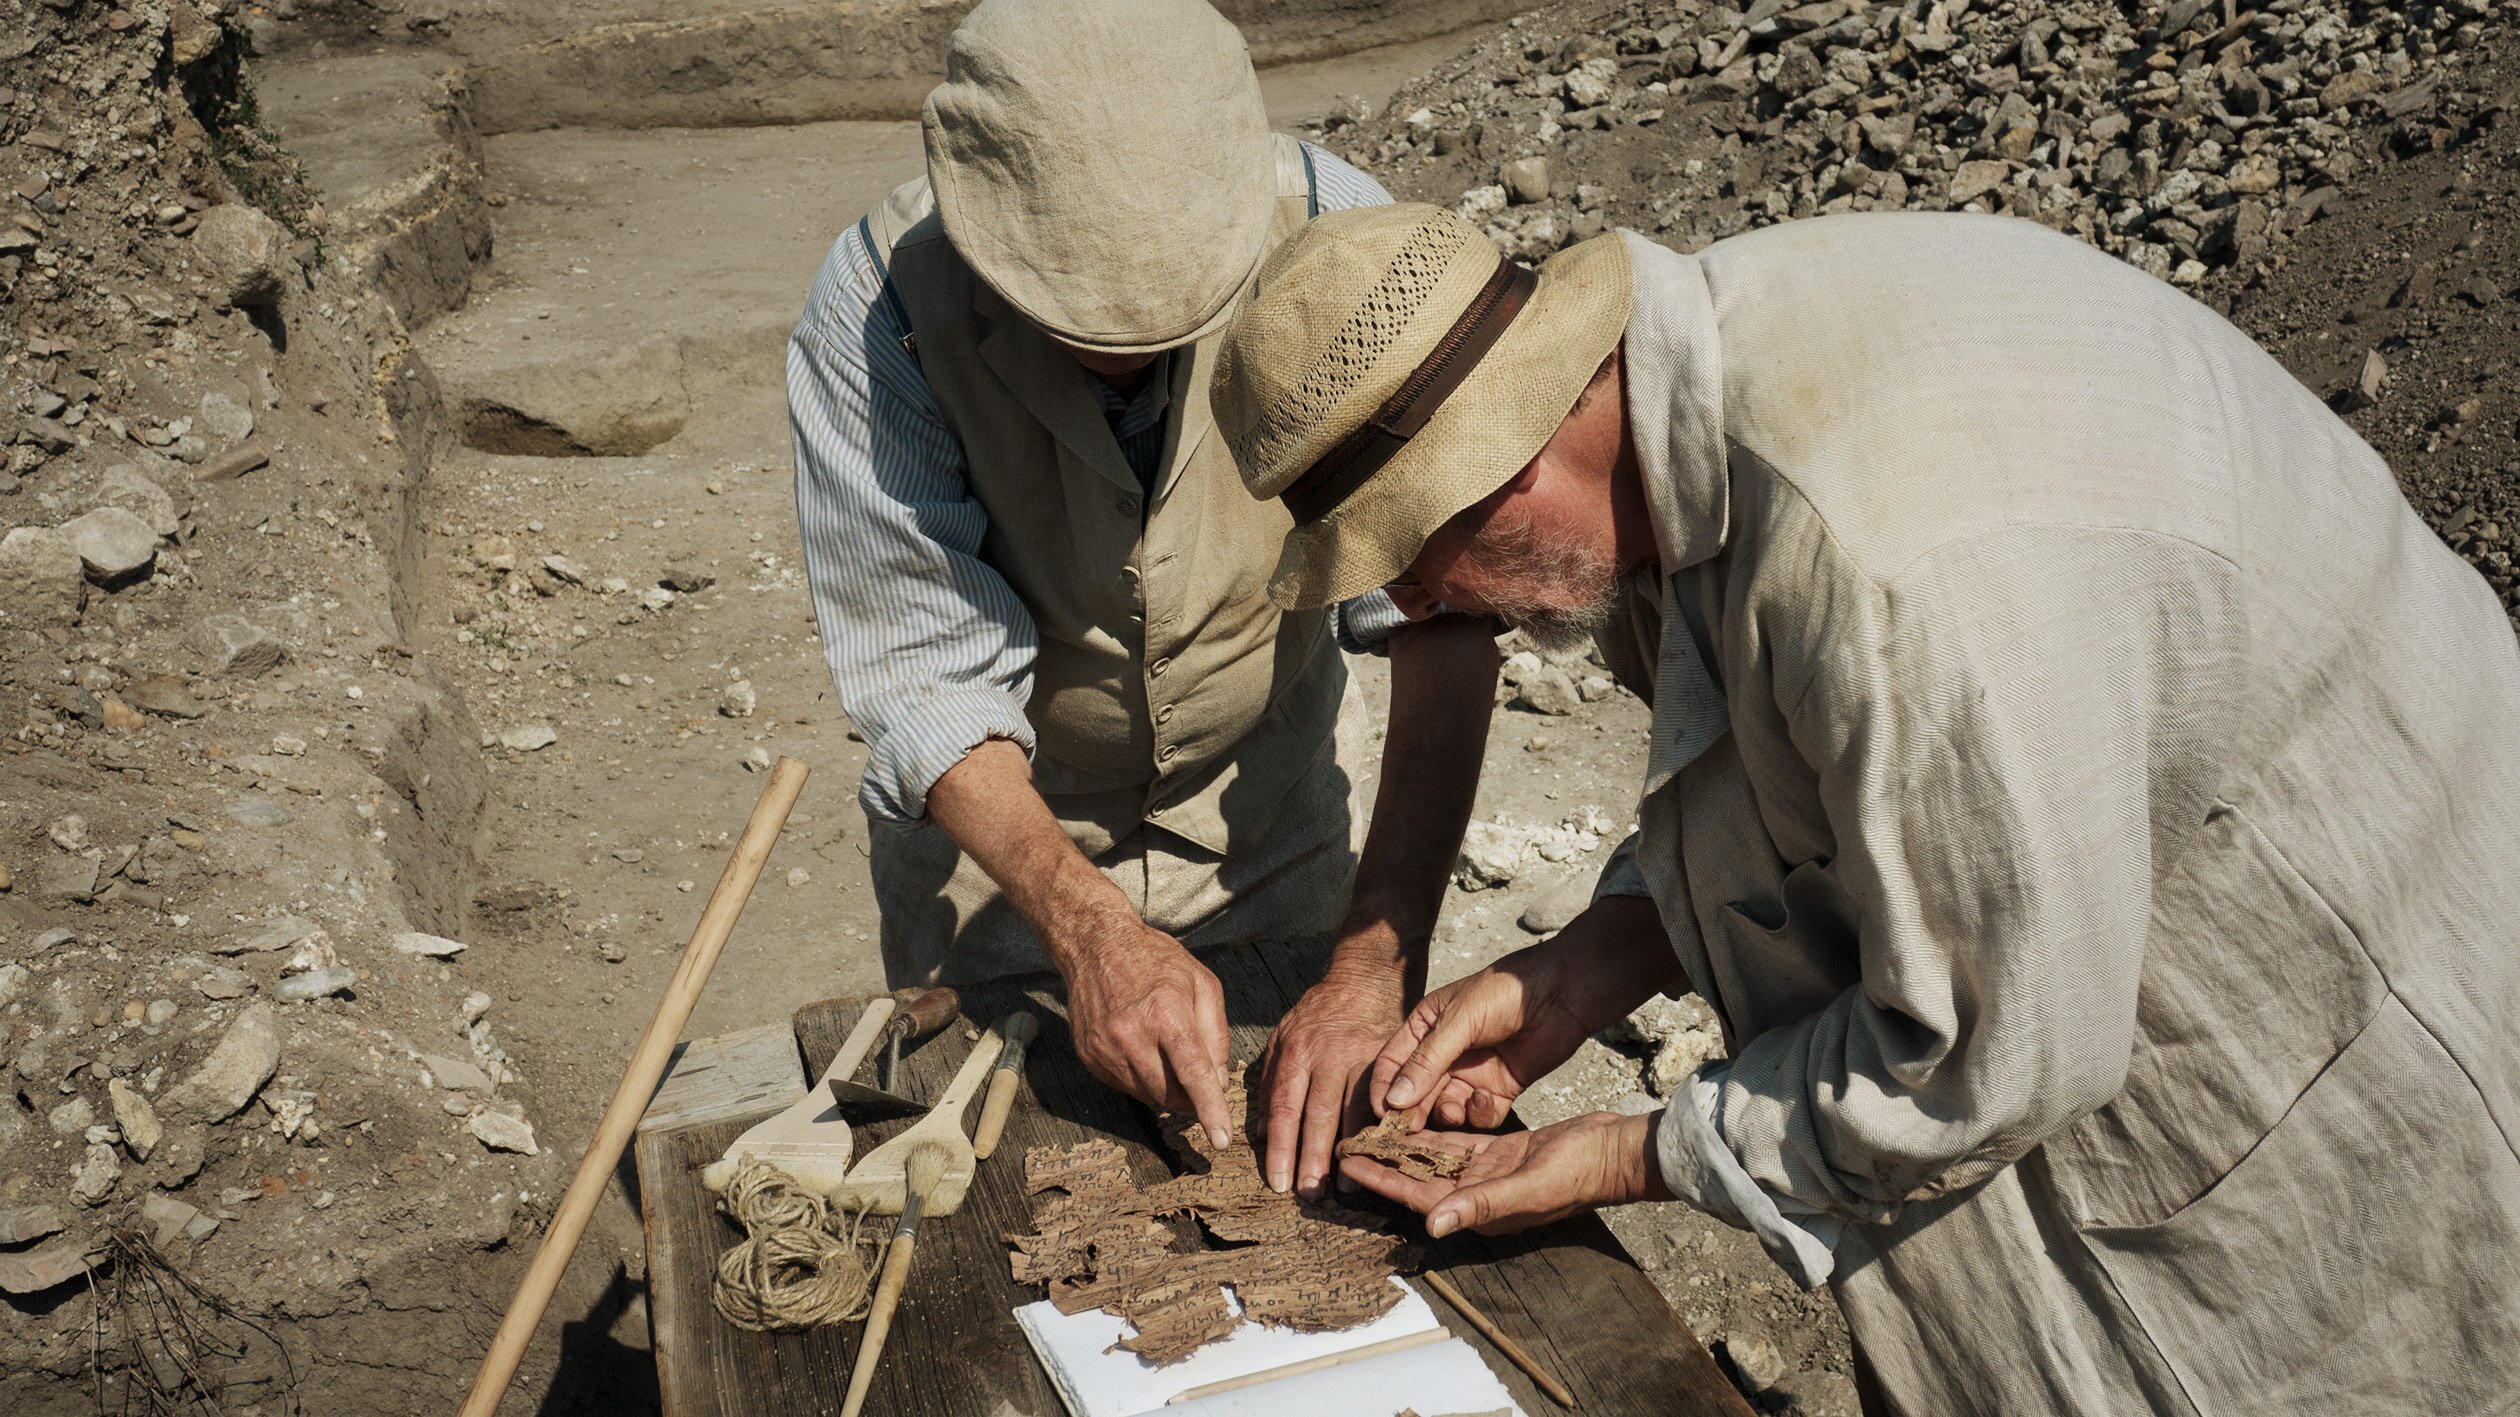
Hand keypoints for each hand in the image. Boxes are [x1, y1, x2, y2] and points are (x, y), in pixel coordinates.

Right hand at [1059, 918, 1232, 1143]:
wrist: (1096, 944)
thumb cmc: (1157, 961)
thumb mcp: (1202, 983)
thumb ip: (1216, 1033)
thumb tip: (1218, 1081)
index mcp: (1165, 1014)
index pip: (1193, 1073)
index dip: (1210, 1110)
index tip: (1221, 1140)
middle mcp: (1131, 1035)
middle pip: (1170, 1093)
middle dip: (1191, 1097)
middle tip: (1198, 1078)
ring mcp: (1105, 1048)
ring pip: (1147, 1095)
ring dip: (1166, 1088)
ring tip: (1167, 1054)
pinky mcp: (1089, 1055)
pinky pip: (1124, 1085)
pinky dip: (1141, 1078)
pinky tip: (1142, 1050)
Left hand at [1257, 968, 1404, 1196]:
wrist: (1364, 978)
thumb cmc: (1319, 1013)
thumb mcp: (1283, 1035)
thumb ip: (1269, 1080)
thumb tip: (1257, 1129)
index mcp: (1294, 1053)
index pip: (1283, 1108)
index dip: (1280, 1148)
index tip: (1278, 1181)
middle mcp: (1325, 1056)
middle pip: (1317, 1115)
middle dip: (1312, 1158)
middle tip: (1309, 1194)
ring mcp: (1360, 1057)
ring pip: (1353, 1110)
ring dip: (1350, 1150)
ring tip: (1346, 1186)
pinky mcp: (1389, 1058)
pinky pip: (1385, 1097)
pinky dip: (1382, 1128)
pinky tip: (1381, 1152)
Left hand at [1339, 1110, 1670, 1237]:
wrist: (1612, 1152)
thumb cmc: (1576, 1173)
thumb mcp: (1526, 1186)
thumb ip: (1480, 1204)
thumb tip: (1433, 1224)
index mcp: (1479, 1211)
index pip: (1416, 1195)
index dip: (1381, 1179)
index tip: (1347, 1161)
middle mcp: (1477, 1196)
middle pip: (1416, 1178)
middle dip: (1381, 1163)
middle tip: (1344, 1142)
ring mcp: (1488, 1175)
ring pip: (1433, 1160)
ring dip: (1402, 1147)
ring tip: (1369, 1128)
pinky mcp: (1500, 1154)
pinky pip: (1457, 1144)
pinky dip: (1433, 1133)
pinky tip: (1412, 1118)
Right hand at [1371, 954, 1588, 1130]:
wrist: (1560, 993)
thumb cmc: (1503, 993)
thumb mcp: (1459, 1022)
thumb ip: (1427, 1061)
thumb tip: (1394, 1100)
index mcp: (1425, 1029)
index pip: (1393, 1064)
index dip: (1384, 1089)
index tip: (1380, 1113)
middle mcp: (1444, 1055)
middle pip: (1416, 1092)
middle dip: (1412, 1111)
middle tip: (1409, 1130)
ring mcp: (1472, 1074)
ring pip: (1446, 1108)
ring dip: (1445, 1114)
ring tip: (1452, 1110)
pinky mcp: (1499, 1091)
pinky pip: (1480, 1115)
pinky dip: (1480, 1114)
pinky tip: (1486, 1100)